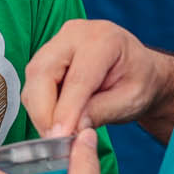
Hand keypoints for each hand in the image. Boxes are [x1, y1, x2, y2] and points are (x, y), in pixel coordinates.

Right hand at [22, 19, 168, 137]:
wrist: (138, 69)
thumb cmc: (139, 81)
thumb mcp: (131, 100)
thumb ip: (102, 112)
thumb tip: (71, 128)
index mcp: (104, 39)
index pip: (77, 78)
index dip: (66, 110)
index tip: (61, 136)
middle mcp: (75, 33)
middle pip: (43, 71)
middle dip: (44, 110)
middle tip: (53, 140)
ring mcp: (58, 41)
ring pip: (34, 77)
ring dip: (39, 109)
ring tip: (56, 133)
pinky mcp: (47, 54)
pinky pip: (34, 81)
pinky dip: (39, 105)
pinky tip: (54, 120)